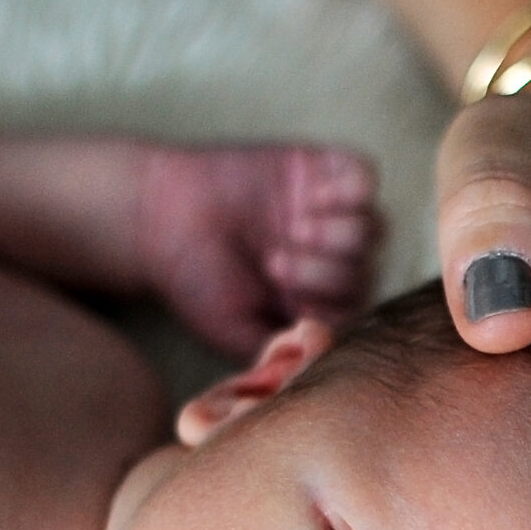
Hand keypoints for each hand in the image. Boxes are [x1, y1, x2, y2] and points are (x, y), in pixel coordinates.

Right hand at [137, 143, 381, 357]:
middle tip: (275, 262)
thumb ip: (284, 350)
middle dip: (328, 272)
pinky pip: (364, 175)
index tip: (291, 301)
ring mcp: (327, 212)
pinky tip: (312, 199)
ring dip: (339, 235)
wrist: (157, 217)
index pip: (357, 310)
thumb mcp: (237, 332)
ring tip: (295, 229)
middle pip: (367, 270)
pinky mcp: (318, 169)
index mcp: (316, 298)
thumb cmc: (196, 280)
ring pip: (372, 227)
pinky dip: (349, 190)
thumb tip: (326, 360)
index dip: (332, 308)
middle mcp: (328, 256)